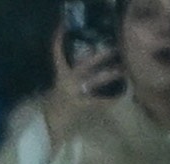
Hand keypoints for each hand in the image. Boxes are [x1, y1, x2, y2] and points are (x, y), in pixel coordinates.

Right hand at [42, 22, 122, 139]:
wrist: (47, 128)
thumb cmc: (56, 109)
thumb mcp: (60, 91)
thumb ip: (72, 81)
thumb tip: (87, 70)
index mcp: (60, 78)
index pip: (58, 57)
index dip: (59, 44)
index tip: (62, 30)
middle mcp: (66, 84)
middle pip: (83, 66)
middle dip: (98, 58)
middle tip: (113, 50)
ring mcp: (73, 95)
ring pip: (93, 81)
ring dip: (108, 75)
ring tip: (122, 71)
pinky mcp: (79, 107)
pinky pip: (98, 102)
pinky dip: (109, 100)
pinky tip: (120, 97)